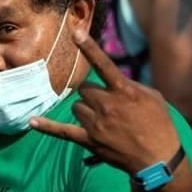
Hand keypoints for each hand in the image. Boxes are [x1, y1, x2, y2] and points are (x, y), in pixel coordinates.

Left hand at [30, 29, 180, 174]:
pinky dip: (46, 126)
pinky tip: (32, 122)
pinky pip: (62, 131)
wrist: (158, 158)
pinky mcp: (89, 141)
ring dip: (85, 110)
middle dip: (93, 94)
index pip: (104, 65)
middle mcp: (107, 105)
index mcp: (124, 92)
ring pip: (77, 106)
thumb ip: (130, 85)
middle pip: (85, 89)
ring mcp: (96, 124)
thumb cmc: (159, 125)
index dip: (89, 47)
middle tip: (108, 106)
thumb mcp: (152, 97)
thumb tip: (113, 80)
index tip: (75, 32)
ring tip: (103, 122)